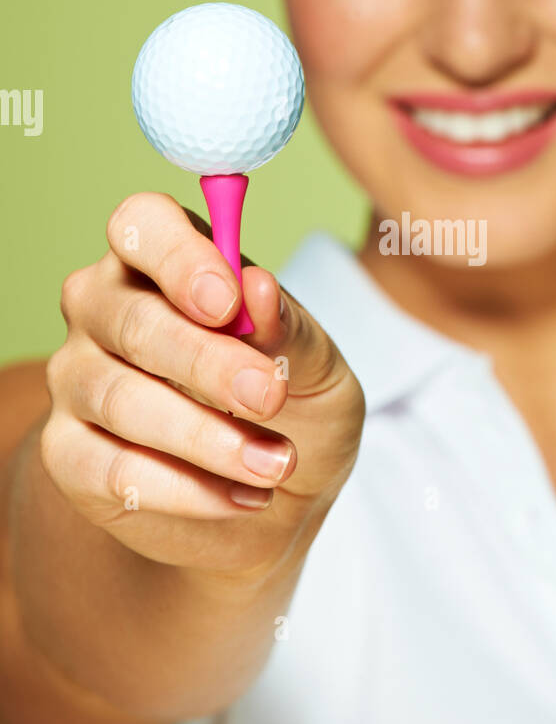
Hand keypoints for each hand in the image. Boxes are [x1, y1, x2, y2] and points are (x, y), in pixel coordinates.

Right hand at [41, 192, 364, 579]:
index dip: (179, 258)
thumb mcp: (318, 368)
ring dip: (208, 438)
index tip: (227, 302)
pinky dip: (188, 489)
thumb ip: (289, 329)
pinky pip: (113, 470)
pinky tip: (244, 496)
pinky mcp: (69, 454)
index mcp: (162, 259)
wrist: (280, 497)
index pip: (142, 226)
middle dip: (207, 363)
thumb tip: (258, 288)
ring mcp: (76, 379)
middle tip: (269, 397)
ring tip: (277, 463)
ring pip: (121, 399)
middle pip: (133, 319)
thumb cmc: (294, 407)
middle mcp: (104, 307)